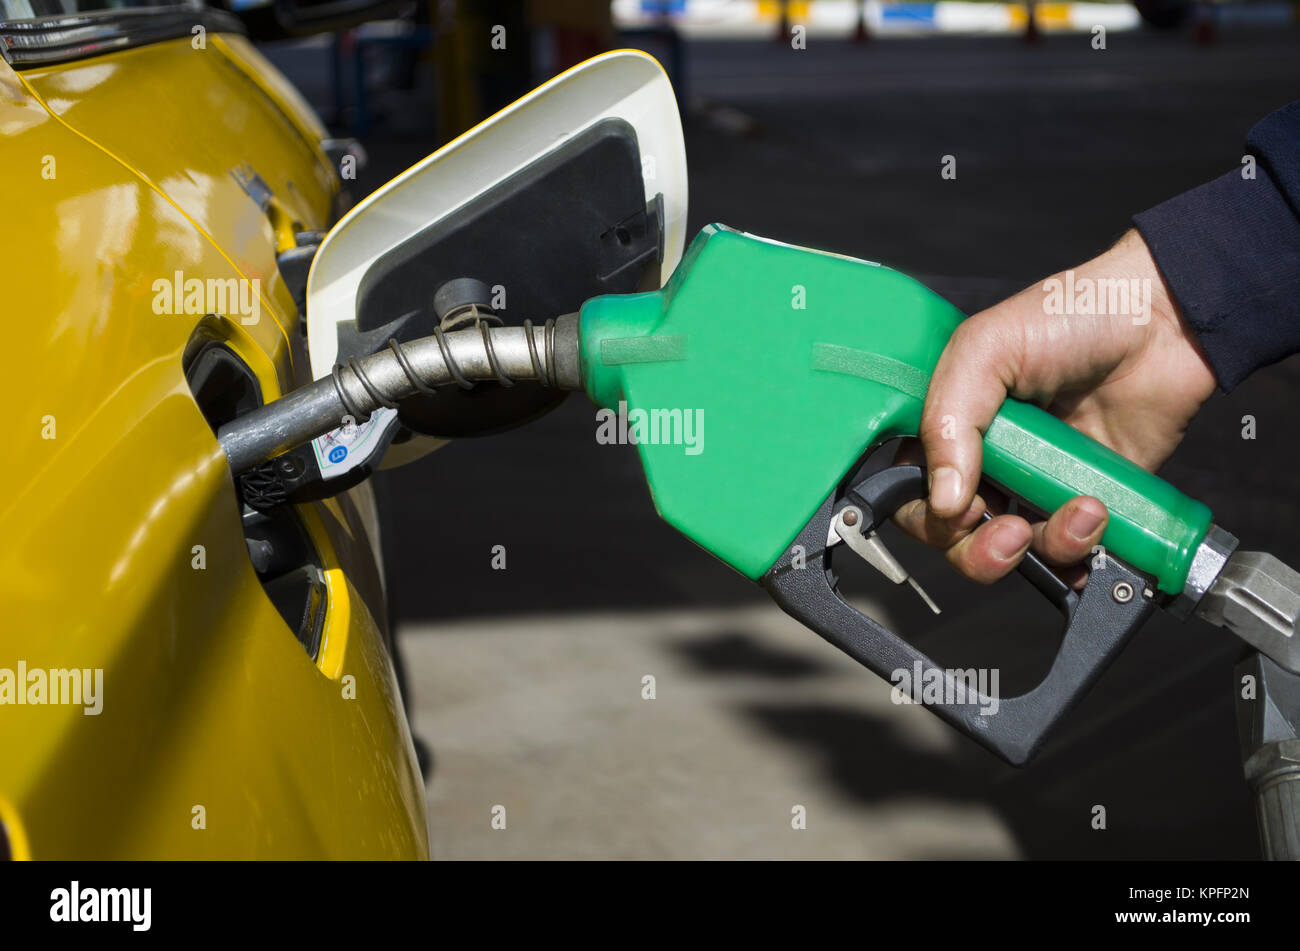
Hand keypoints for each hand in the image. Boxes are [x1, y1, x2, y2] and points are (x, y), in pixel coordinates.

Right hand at [894, 229, 1216, 585]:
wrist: (1164, 321)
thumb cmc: (1071, 316)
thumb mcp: (986, 348)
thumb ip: (948, 421)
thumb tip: (944, 501)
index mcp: (947, 425)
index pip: (909, 490)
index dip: (925, 513)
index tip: (959, 507)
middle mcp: (983, 461)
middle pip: (954, 536)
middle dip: (977, 550)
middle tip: (1009, 534)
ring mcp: (1033, 485)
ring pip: (1014, 552)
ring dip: (1044, 546)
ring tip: (1083, 510)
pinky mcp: (1084, 502)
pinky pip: (1069, 554)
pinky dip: (1079, 556)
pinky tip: (1097, 523)